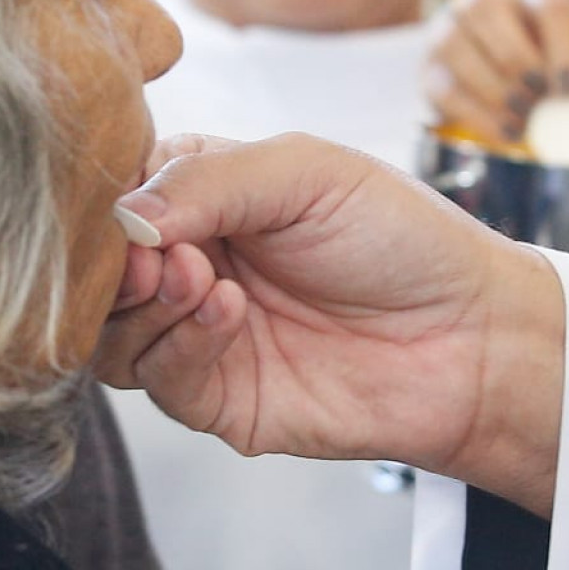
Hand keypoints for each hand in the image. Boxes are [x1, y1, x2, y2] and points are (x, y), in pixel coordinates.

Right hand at [95, 133, 565, 515]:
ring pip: (108, 330)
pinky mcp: (215, 398)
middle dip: (117, 259)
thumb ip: (209, 179)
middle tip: (164, 251)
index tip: (132, 203)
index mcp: (202, 193)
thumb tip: (124, 217)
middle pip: (97, 268)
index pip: (112, 190)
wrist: (471, 335)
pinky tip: (230, 314)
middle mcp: (188, 261)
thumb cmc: (401, 237)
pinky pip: (157, 379)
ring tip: (202, 280)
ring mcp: (195, 333)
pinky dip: (181, 343)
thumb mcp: (306, 171)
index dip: (107, 198)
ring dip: (143, 302)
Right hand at [426, 0, 568, 150]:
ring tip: (525, 118)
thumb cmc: (545, 61)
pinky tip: (507, 132)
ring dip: (495, 88)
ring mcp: (446, 24)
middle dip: (517, 60)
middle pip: (486, 7)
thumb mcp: (565, 56)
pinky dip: (479, 115)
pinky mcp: (429, 66)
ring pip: (454, 42)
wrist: (501, 75)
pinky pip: (444, 87)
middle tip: (540, 99)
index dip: (561, 49)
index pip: (547, 1)